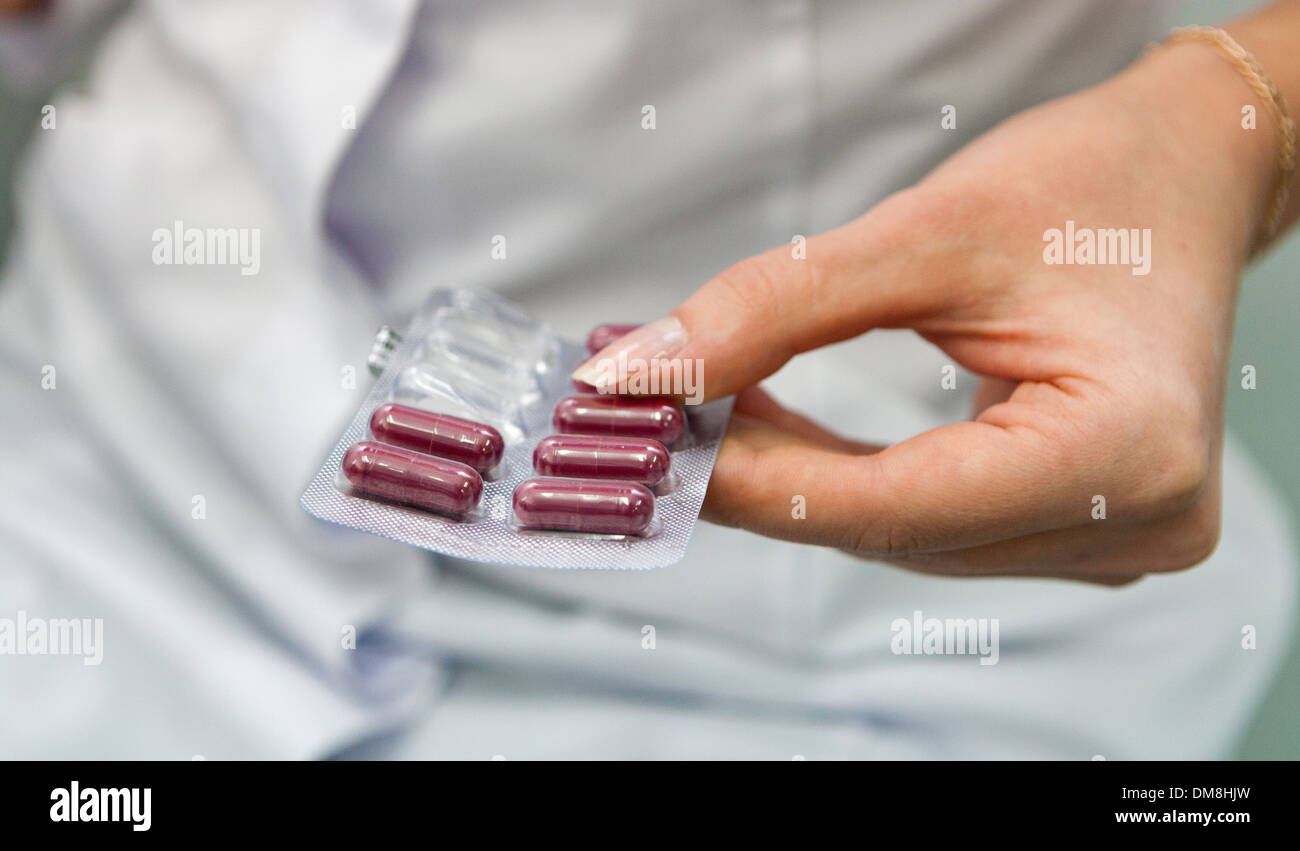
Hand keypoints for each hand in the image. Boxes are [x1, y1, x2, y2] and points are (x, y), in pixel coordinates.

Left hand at [574, 40, 1281, 583]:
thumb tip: (643, 375)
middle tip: (656, 425)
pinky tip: (779, 431)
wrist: (1181, 177)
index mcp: (1124, 455)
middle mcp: (1133, 523)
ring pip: (905, 535)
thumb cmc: (1088, 185)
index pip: (899, 505)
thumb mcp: (926, 231)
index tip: (653, 449)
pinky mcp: (1081, 524)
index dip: (761, 484)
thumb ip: (777, 308)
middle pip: (897, 530)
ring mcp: (1113, 539)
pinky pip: (932, 522)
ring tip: (709, 413)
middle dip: (766, 479)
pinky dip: (849, 480)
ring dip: (799, 482)